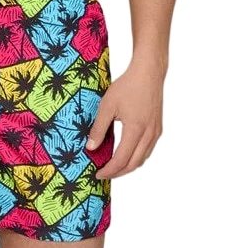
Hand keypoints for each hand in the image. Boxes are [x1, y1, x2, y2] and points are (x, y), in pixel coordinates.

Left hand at [86, 56, 164, 179]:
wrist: (148, 73)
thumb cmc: (127, 86)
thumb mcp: (107, 106)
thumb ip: (99, 128)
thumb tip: (91, 147)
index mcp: (135, 130)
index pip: (121, 160)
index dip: (109, 170)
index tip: (98, 174)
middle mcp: (149, 135)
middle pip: (134, 164)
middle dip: (118, 172)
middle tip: (104, 173)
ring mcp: (155, 132)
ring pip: (143, 158)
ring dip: (128, 166)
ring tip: (113, 166)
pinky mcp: (158, 128)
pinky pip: (147, 150)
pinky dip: (136, 156)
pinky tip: (126, 153)